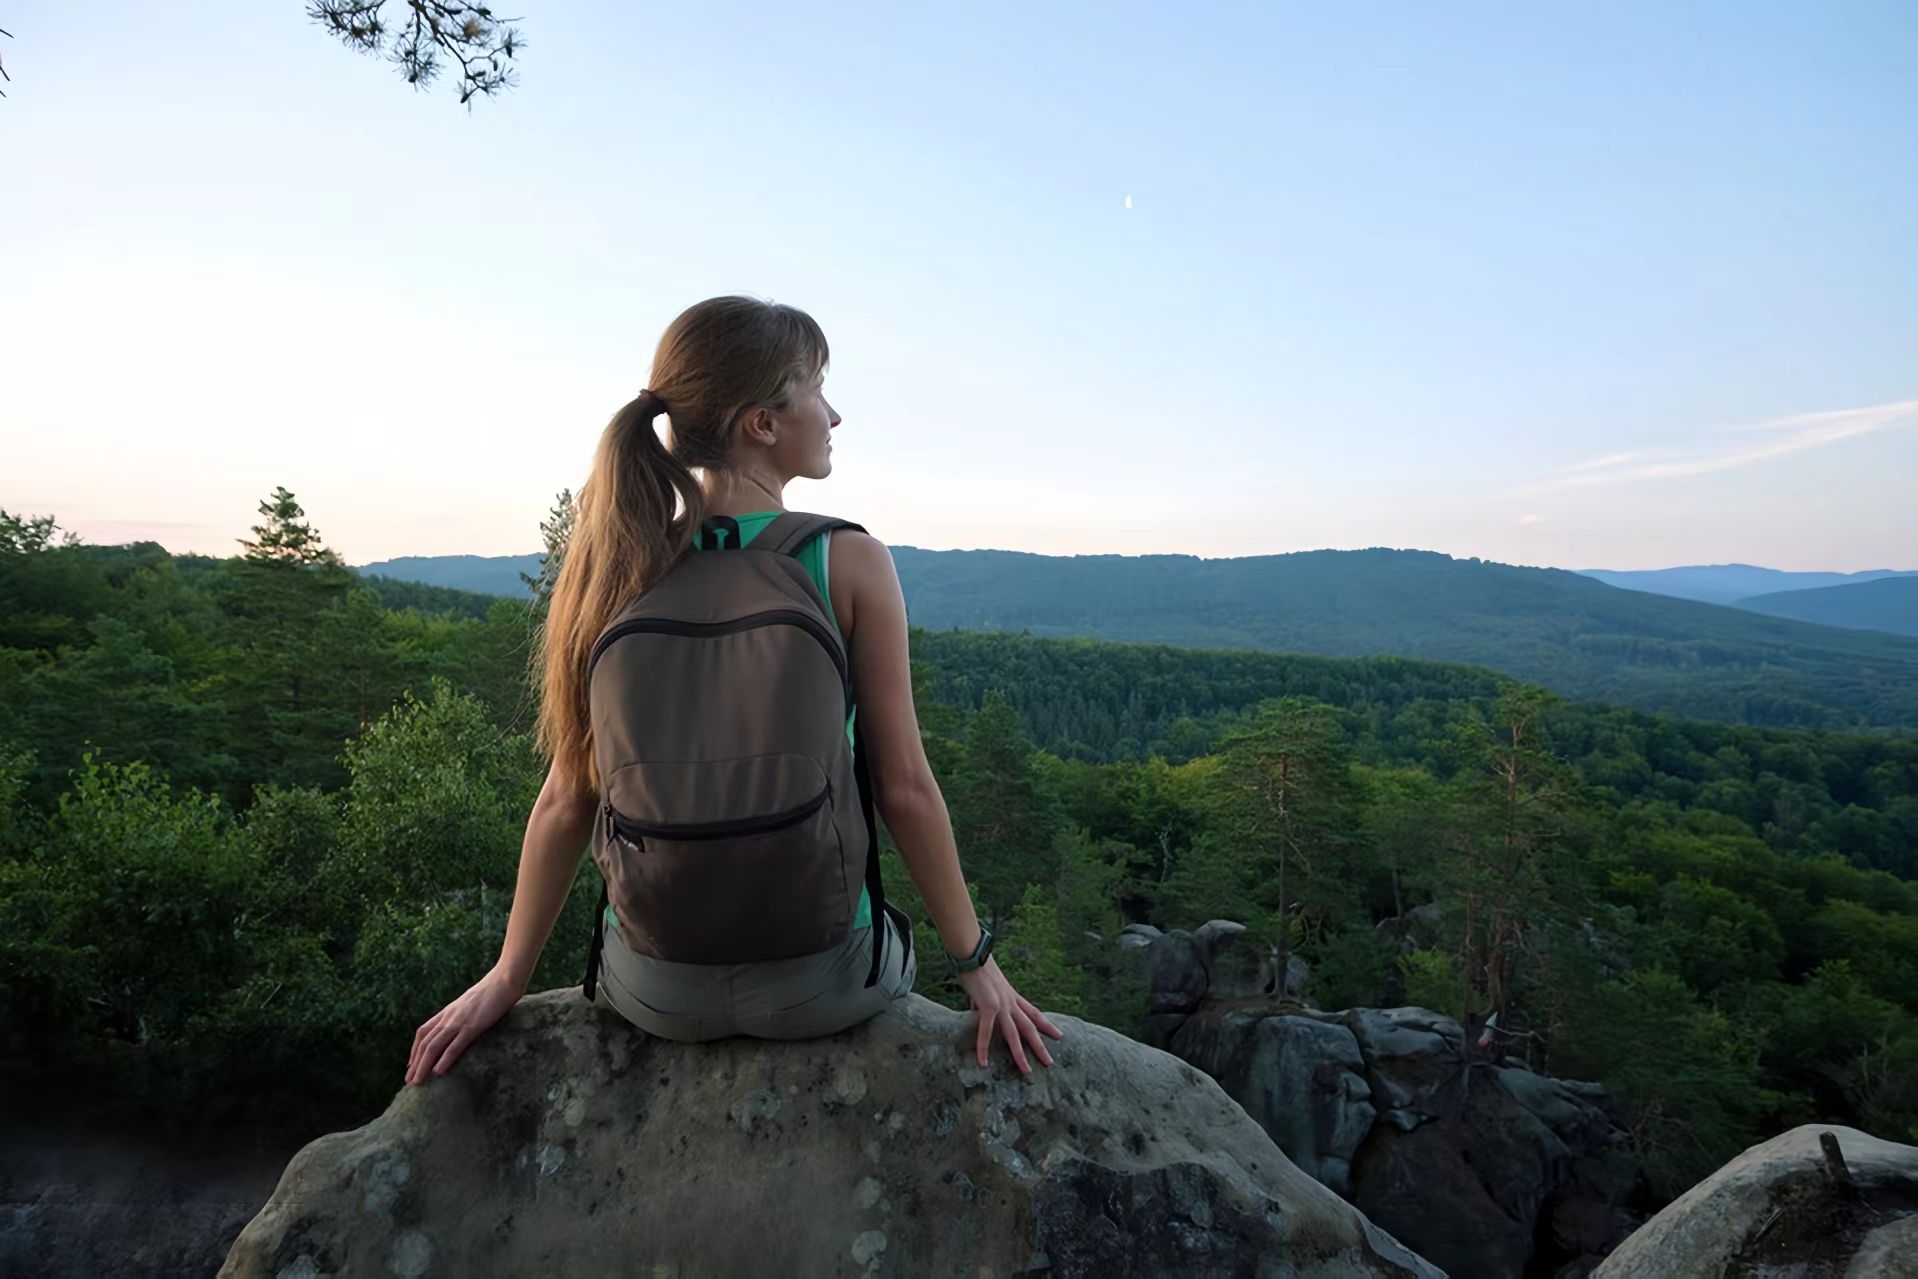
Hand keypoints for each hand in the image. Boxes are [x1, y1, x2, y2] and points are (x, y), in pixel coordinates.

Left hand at [404, 966, 522, 1085]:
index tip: (411, 1065)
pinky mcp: (473, 1026)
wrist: (505, 979)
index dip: (415, 1050)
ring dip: (423, 1066)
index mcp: (448, 1011)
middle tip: (409, 1081)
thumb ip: (463, 1013)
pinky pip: (454, 1046)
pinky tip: (438, 1072)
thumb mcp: (472, 1002)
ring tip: (417, 1082)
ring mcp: (459, 1022)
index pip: (423, 1032)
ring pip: (434, 1047)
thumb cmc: (494, 990)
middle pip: (425, 1043)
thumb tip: (462, 1025)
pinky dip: (444, 1060)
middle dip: (415, 1063)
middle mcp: (449, 1017)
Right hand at [955, 957, 1063, 1073]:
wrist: (972, 953)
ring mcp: (1002, 1004)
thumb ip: (983, 1001)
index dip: (1047, 1025)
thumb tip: (975, 1009)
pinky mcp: (988, 1006)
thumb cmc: (976, 967)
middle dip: (1040, 1045)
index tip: (1059, 1035)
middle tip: (1050, 1062)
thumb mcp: (985, 987)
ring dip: (1021, 1054)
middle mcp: (1011, 1001)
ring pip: (1015, 1034)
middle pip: (1030, 1027)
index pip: (1034, 1013)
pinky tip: (983, 1062)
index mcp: (1012, 996)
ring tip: (1027, 1070)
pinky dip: (984, 1048)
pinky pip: (986, 1031)